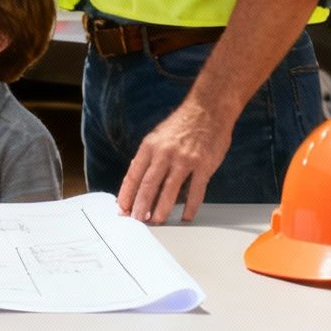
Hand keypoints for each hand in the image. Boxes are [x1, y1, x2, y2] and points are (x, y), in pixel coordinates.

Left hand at [116, 102, 232, 223]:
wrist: (208, 109)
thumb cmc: (182, 125)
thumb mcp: (158, 136)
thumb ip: (149, 158)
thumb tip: (138, 183)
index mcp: (150, 146)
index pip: (133, 175)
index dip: (126, 195)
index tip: (123, 208)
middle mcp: (165, 153)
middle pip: (148, 186)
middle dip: (140, 206)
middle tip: (138, 220)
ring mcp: (184, 160)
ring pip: (169, 191)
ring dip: (161, 210)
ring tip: (156, 221)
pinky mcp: (203, 166)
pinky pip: (195, 192)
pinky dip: (190, 207)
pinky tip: (186, 216)